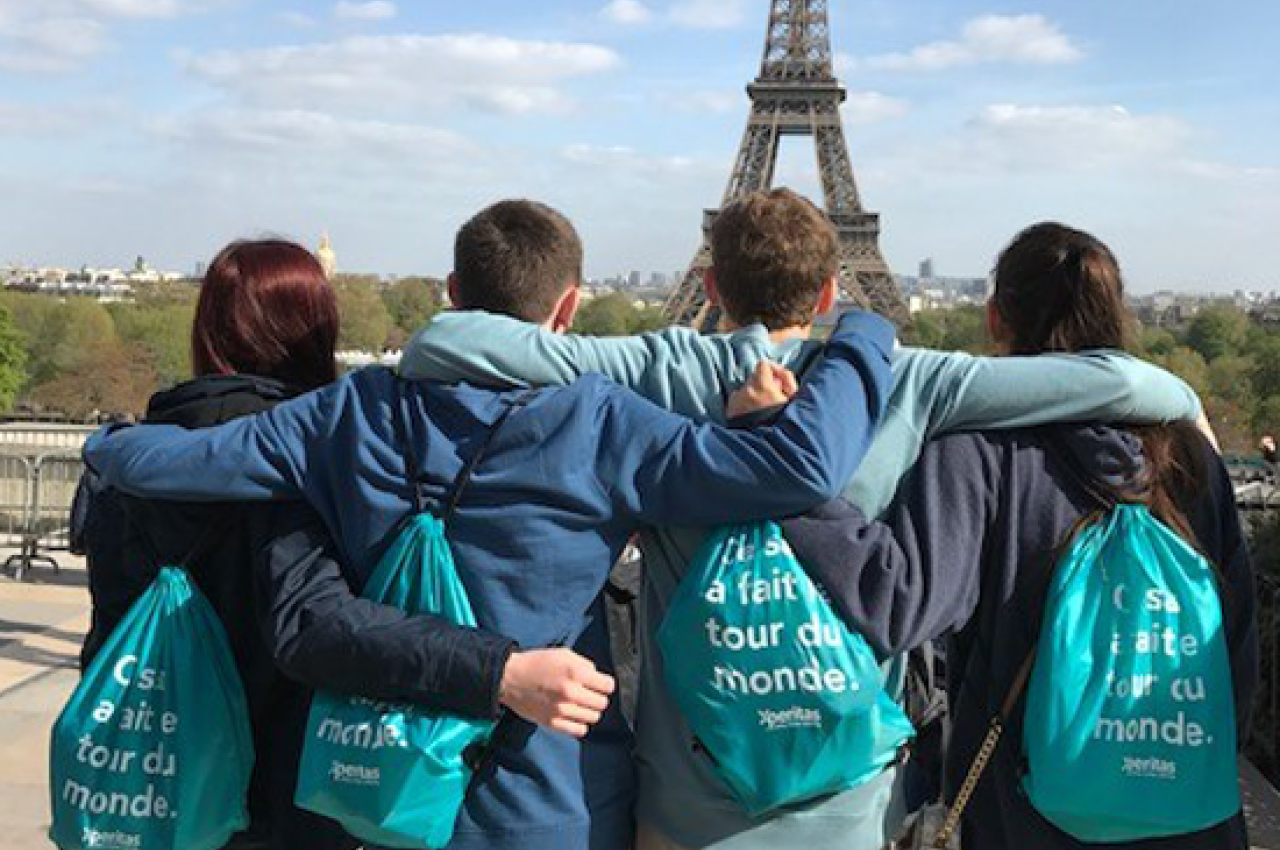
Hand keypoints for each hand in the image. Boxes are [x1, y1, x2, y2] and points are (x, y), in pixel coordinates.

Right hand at [498, 648, 614, 737]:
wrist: (510, 678)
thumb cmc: (537, 663)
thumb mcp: (563, 654)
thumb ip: (585, 665)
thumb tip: (597, 678)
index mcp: (575, 672)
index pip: (608, 686)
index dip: (605, 684)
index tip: (600, 684)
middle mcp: (570, 692)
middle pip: (602, 703)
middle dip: (598, 697)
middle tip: (589, 694)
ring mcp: (562, 709)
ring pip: (593, 717)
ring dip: (589, 711)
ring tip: (580, 705)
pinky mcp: (553, 722)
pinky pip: (579, 730)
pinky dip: (580, 724)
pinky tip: (574, 716)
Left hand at [726, 360, 798, 418]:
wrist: (764, 448)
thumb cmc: (782, 424)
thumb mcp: (792, 401)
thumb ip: (787, 381)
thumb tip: (777, 377)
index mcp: (762, 386)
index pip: (763, 364)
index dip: (773, 369)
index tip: (778, 380)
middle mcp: (746, 391)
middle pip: (754, 378)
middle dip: (764, 385)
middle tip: (773, 398)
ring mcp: (735, 401)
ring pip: (746, 391)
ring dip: (754, 396)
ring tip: (763, 410)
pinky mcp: (729, 412)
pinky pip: (738, 402)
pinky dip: (745, 406)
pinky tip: (753, 417)